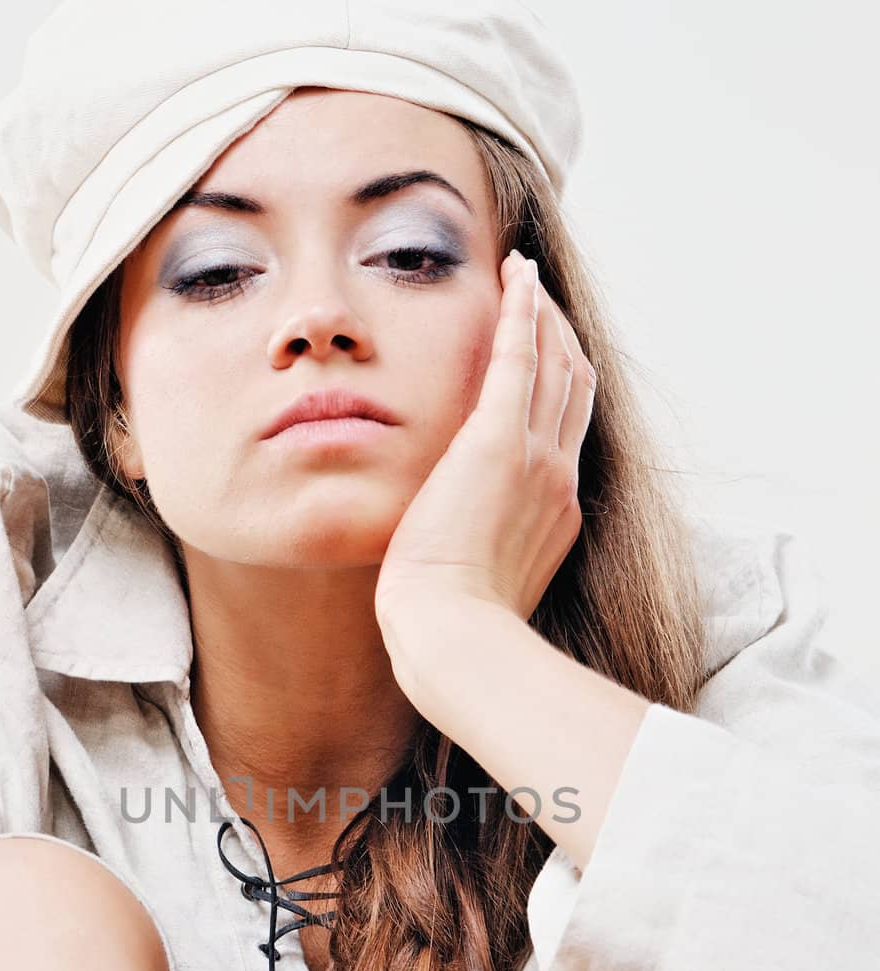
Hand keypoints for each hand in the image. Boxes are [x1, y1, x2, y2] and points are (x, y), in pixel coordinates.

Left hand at [373, 249, 595, 642]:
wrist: (455, 635)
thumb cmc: (454, 625)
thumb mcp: (484, 584)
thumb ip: (485, 552)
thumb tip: (461, 552)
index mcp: (557, 513)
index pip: (567, 434)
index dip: (563, 389)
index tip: (549, 361)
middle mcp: (559, 478)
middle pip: (574, 388)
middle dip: (562, 340)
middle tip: (542, 302)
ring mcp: (535, 458)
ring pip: (556, 364)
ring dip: (543, 315)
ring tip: (525, 278)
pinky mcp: (497, 443)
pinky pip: (519, 358)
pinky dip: (522, 312)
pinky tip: (516, 275)